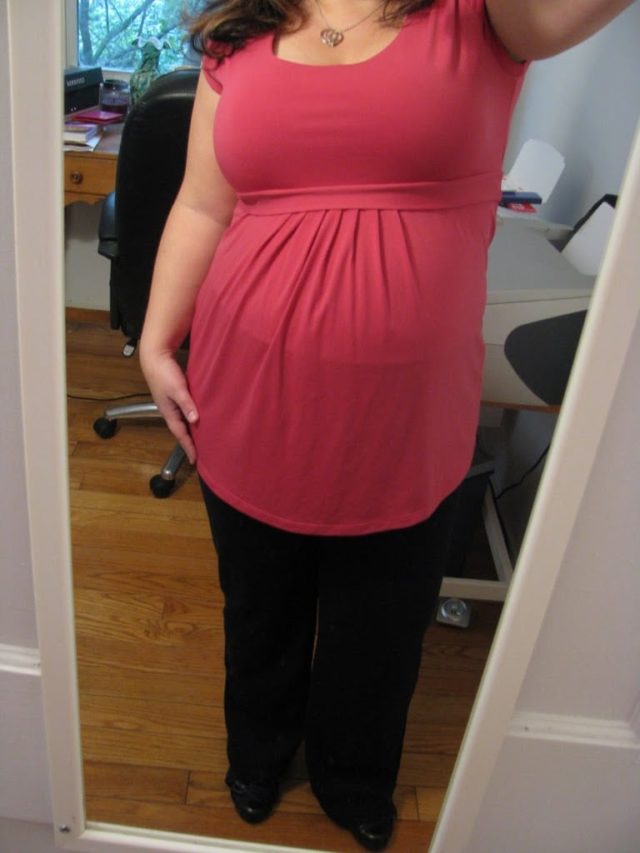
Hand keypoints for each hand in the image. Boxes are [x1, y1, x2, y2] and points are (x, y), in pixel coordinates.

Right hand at [139, 350, 198, 464]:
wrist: (154, 356)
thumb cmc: (164, 372)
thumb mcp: (177, 389)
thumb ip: (186, 404)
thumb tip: (195, 420)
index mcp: (169, 412)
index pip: (180, 434)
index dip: (188, 447)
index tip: (194, 460)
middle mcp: (170, 410)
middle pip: (181, 430)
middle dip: (190, 442)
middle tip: (200, 453)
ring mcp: (171, 403)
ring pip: (183, 421)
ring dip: (191, 430)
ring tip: (202, 439)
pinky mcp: (175, 395)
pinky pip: (185, 411)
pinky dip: (191, 417)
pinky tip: (198, 418)